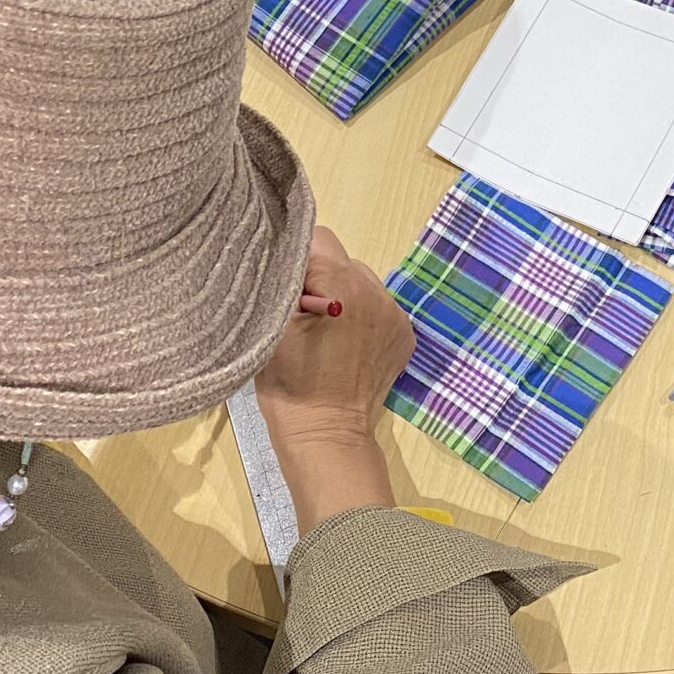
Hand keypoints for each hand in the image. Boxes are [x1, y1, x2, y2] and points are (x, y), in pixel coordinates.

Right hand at [255, 226, 413, 529]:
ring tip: (323, 332)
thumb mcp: (270, 325)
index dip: (294, 259)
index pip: (315, 239)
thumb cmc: (289, 381)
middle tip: (300, 313)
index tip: (283, 288)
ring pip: (360, 281)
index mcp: (343, 283)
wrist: (325, 434)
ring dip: (342, 295)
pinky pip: (377, 306)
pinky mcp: (404, 334)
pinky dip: (361, 316)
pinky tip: (345, 344)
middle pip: (340, 259)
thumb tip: (283, 253)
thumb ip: (280, 280)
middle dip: (319, 277)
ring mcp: (395, 313)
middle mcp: (376, 290)